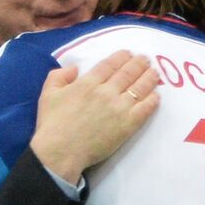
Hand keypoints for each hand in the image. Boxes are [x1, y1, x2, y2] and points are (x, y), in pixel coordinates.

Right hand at [30, 50, 158, 183]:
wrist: (61, 151)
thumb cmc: (52, 124)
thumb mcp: (48, 94)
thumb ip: (59, 76)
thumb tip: (75, 68)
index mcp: (87, 83)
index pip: (109, 65)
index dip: (121, 57)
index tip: (128, 54)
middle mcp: (106, 92)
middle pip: (127, 73)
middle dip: (138, 64)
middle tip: (146, 59)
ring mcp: (119, 108)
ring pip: (139, 88)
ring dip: (149, 78)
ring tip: (155, 73)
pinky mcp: (128, 125)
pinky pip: (144, 109)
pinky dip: (152, 101)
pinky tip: (156, 96)